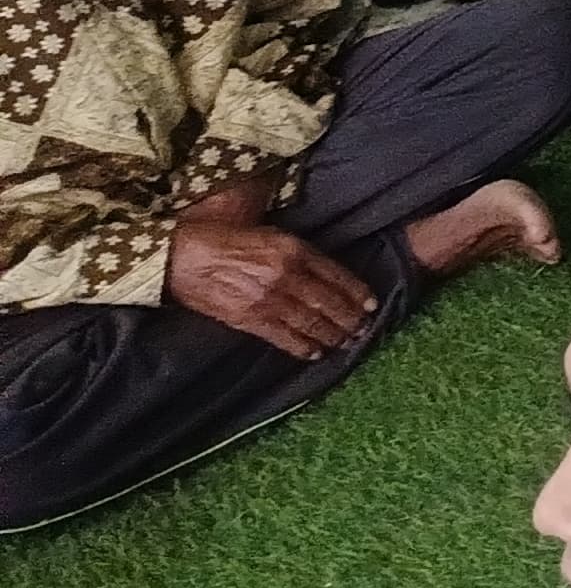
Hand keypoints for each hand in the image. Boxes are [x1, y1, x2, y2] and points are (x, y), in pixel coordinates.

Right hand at [165, 220, 375, 360]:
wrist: (181, 256)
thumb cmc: (225, 239)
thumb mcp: (271, 234)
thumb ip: (298, 253)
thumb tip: (323, 273)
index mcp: (293, 248)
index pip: (336, 274)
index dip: (357, 292)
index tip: (372, 305)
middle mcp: (286, 274)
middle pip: (328, 301)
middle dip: (349, 318)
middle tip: (364, 329)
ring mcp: (267, 298)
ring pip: (310, 321)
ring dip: (332, 335)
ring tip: (347, 343)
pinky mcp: (247, 319)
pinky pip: (282, 337)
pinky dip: (302, 347)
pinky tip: (316, 353)